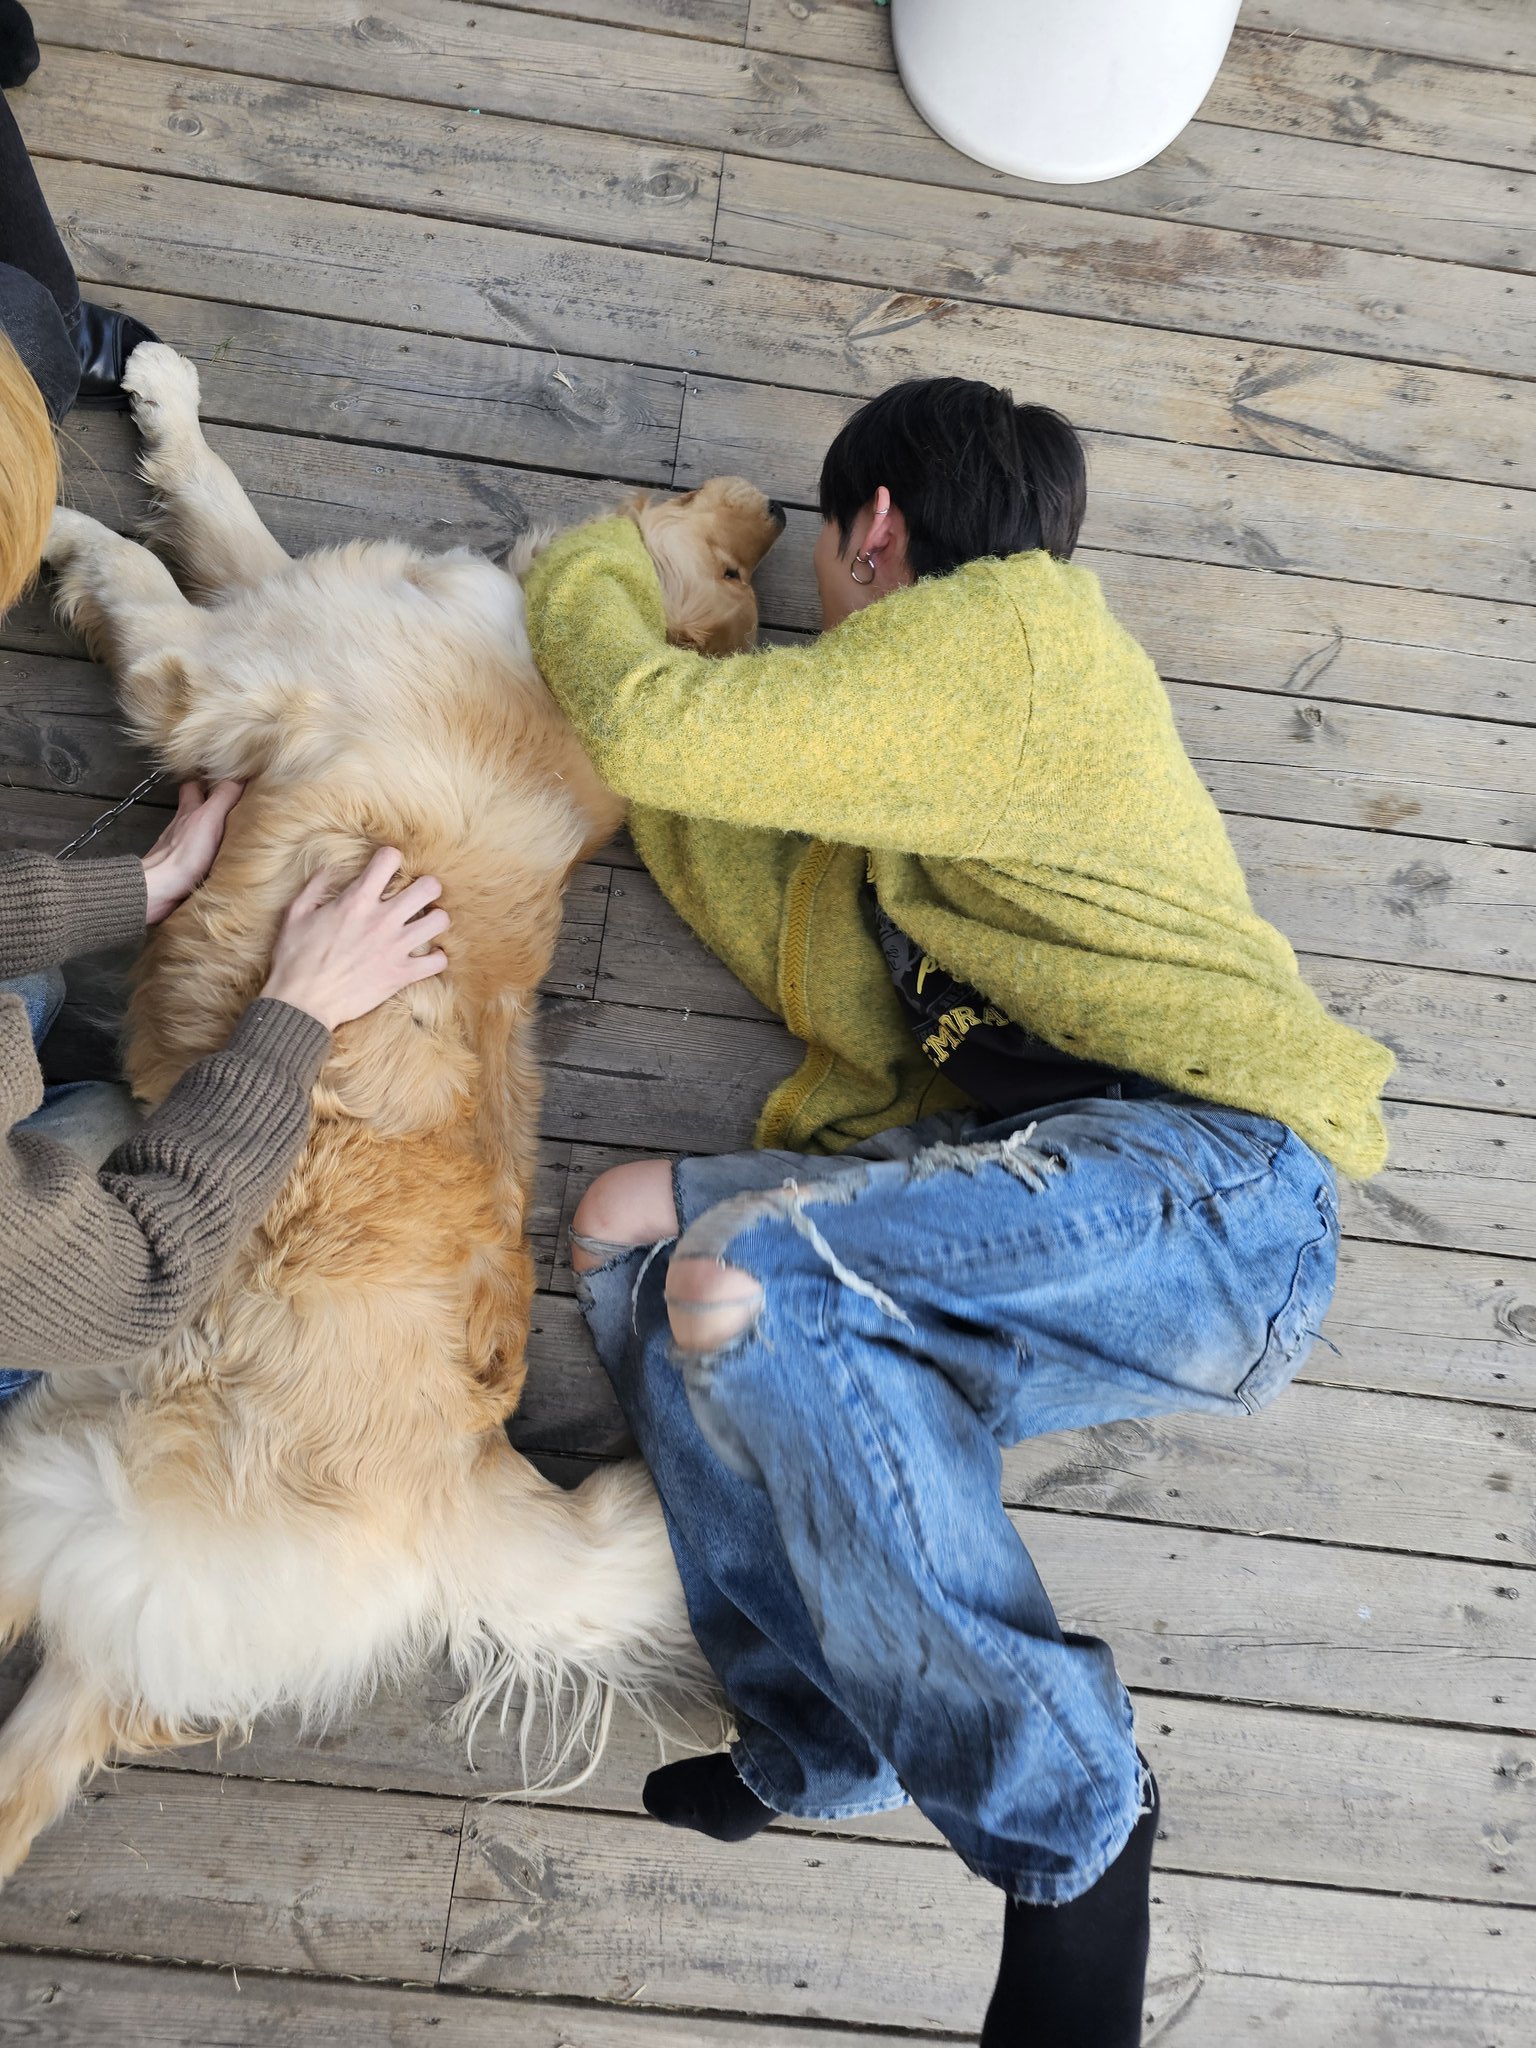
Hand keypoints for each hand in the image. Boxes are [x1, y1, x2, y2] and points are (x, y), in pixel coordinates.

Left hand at [141, 779, 243, 923]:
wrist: (159, 891)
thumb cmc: (183, 855)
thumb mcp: (209, 818)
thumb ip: (224, 797)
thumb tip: (242, 776)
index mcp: (189, 811)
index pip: (194, 785)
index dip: (206, 779)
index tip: (223, 776)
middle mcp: (181, 827)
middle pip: (194, 809)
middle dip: (208, 805)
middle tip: (230, 805)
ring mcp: (178, 849)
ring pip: (193, 834)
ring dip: (208, 833)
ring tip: (231, 834)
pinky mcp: (180, 871)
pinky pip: (194, 859)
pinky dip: (204, 858)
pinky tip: (217, 862)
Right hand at [261, 847, 449, 1030]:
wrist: (302, 1003)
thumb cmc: (295, 959)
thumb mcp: (295, 913)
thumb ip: (315, 886)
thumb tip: (329, 868)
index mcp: (356, 901)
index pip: (390, 859)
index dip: (390, 859)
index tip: (387, 869)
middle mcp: (382, 920)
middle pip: (429, 887)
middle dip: (425, 887)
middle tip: (417, 896)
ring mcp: (395, 948)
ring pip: (440, 921)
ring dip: (434, 920)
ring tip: (424, 924)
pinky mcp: (402, 975)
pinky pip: (439, 961)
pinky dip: (436, 958)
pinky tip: (426, 956)